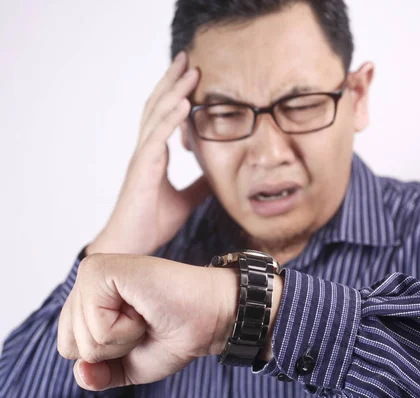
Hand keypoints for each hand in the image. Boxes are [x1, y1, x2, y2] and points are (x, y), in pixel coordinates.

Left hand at [56, 254, 283, 390]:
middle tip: (144, 323)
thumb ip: (98, 374)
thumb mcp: (129, 365)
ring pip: (83, 338)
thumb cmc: (176, 332)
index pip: (68, 348)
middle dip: (113, 349)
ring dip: (122, 339)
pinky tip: (144, 308)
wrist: (209, 317)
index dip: (106, 356)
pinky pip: (95, 325)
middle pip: (70, 345)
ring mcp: (91, 271)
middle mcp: (87, 280)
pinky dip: (124, 330)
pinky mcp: (100, 270)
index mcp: (90, 298)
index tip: (140, 331)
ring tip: (146, 314)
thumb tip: (82, 371)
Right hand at [88, 52, 208, 255]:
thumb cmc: (151, 223)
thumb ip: (198, 186)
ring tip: (190, 70)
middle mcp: (146, 150)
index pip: (164, 116)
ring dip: (173, 91)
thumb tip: (215, 177)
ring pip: (156, 115)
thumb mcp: (185, 201)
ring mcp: (143, 158)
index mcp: (154, 155)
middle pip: (158, 106)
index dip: (176, 93)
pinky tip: (183, 104)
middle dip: (172, 80)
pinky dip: (170, 119)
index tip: (191, 74)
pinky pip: (156, 138)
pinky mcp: (143, 170)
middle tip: (187, 57)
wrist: (131, 246)